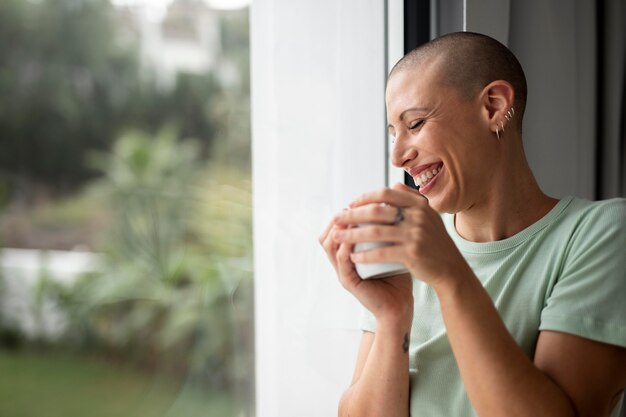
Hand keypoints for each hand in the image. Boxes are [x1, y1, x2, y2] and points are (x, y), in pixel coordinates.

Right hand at [319, 209, 412, 328]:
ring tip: (349, 218)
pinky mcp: (348, 282)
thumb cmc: (398, 276)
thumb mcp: (391, 248)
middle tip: (350, 208)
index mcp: (349, 253)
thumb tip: (394, 204)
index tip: (356, 203)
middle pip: (327, 236)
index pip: (336, 230)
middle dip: (336, 220)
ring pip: (330, 247)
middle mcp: (342, 262)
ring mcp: (343, 272)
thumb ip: (388, 230)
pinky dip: (345, 248)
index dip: (343, 216)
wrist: (400, 304)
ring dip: (338, 231)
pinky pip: (341, 262)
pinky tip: (353, 238)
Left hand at [333, 183, 467, 289]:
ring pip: (375, 232)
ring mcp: (415, 234)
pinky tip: (352, 257)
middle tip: (336, 219)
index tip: (350, 204)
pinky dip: (365, 254)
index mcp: (419, 204)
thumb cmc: (434, 242)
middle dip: (352, 215)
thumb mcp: (428, 216)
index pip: (386, 193)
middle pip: (376, 211)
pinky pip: (382, 252)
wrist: (450, 269)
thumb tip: (393, 185)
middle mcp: (418, 216)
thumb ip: (411, 199)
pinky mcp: (412, 253)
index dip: (365, 197)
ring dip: (352, 234)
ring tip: (337, 237)